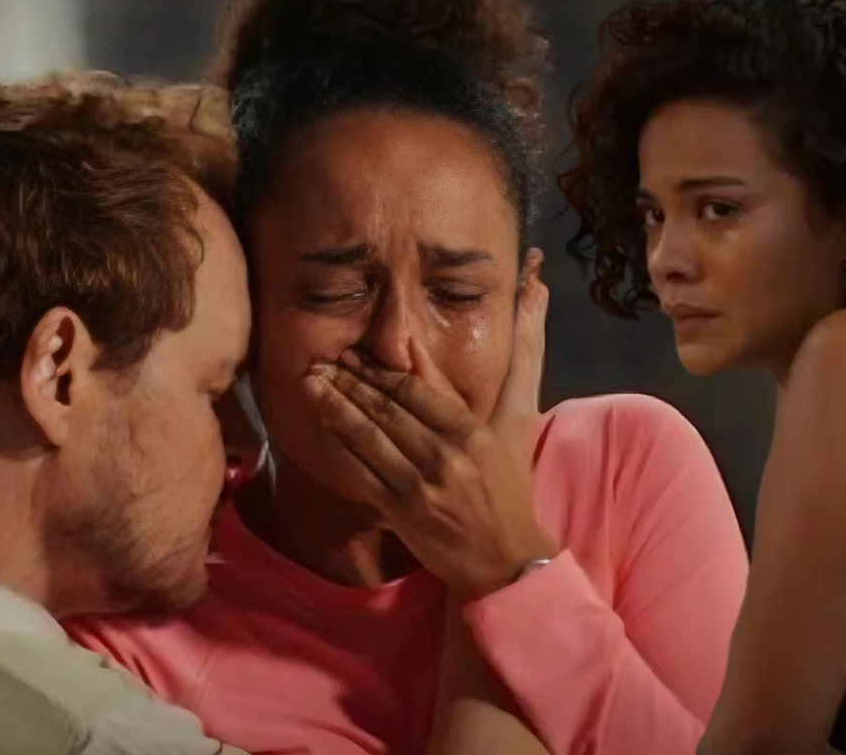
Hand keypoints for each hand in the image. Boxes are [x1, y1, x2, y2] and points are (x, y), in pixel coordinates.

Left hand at [304, 252, 555, 597]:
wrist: (507, 557)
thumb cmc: (513, 484)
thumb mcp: (521, 417)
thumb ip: (525, 355)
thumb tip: (535, 288)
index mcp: (472, 429)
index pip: (417, 387)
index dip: (380, 367)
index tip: (353, 349)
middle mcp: (444, 454)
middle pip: (386, 408)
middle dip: (349, 381)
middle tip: (320, 360)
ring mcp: (419, 485)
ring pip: (367, 436)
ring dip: (334, 407)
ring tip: (309, 383)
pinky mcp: (400, 512)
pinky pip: (359, 473)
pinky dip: (337, 447)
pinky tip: (319, 427)